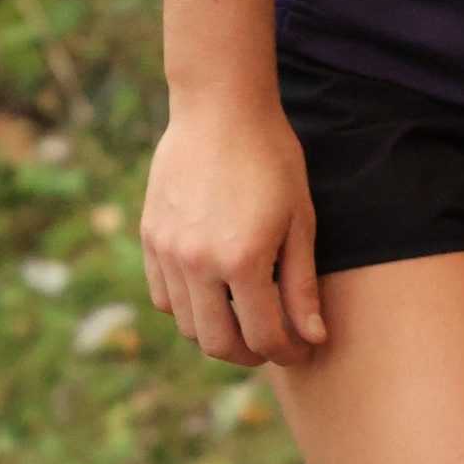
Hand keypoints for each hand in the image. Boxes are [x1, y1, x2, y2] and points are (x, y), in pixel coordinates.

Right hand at [140, 95, 325, 366]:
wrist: (220, 109)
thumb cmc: (272, 159)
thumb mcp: (300, 220)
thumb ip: (302, 285)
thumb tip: (313, 337)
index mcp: (243, 261)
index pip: (264, 336)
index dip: (288, 352)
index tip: (303, 349)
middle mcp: (198, 263)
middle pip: (219, 344)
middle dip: (251, 355)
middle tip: (273, 344)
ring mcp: (168, 252)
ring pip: (188, 325)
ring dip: (218, 333)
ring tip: (245, 318)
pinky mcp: (150, 238)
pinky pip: (164, 297)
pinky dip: (188, 308)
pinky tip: (213, 293)